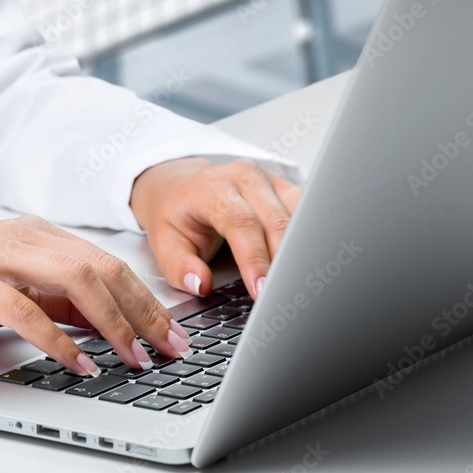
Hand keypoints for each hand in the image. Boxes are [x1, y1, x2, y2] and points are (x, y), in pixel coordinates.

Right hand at [0, 215, 193, 375]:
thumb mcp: (14, 295)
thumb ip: (58, 302)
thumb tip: (112, 322)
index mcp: (35, 234)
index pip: (106, 263)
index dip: (145, 300)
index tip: (172, 335)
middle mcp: (19, 234)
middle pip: (100, 268)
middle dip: (141, 311)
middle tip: (168, 349)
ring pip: (72, 279)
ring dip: (111, 323)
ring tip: (133, 357)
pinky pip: (23, 307)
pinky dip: (57, 338)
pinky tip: (78, 362)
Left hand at [129, 157, 300, 299]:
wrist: (184, 190)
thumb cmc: (178, 217)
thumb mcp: (164, 243)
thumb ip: (179, 266)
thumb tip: (200, 284)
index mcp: (211, 187)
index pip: (239, 221)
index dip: (254, 257)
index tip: (261, 288)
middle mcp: (242, 177)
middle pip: (273, 219)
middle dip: (282, 261)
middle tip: (284, 295)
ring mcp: (267, 179)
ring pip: (297, 213)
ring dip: (301, 249)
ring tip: (299, 283)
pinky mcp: (284, 187)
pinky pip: (306, 211)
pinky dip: (308, 237)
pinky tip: (307, 262)